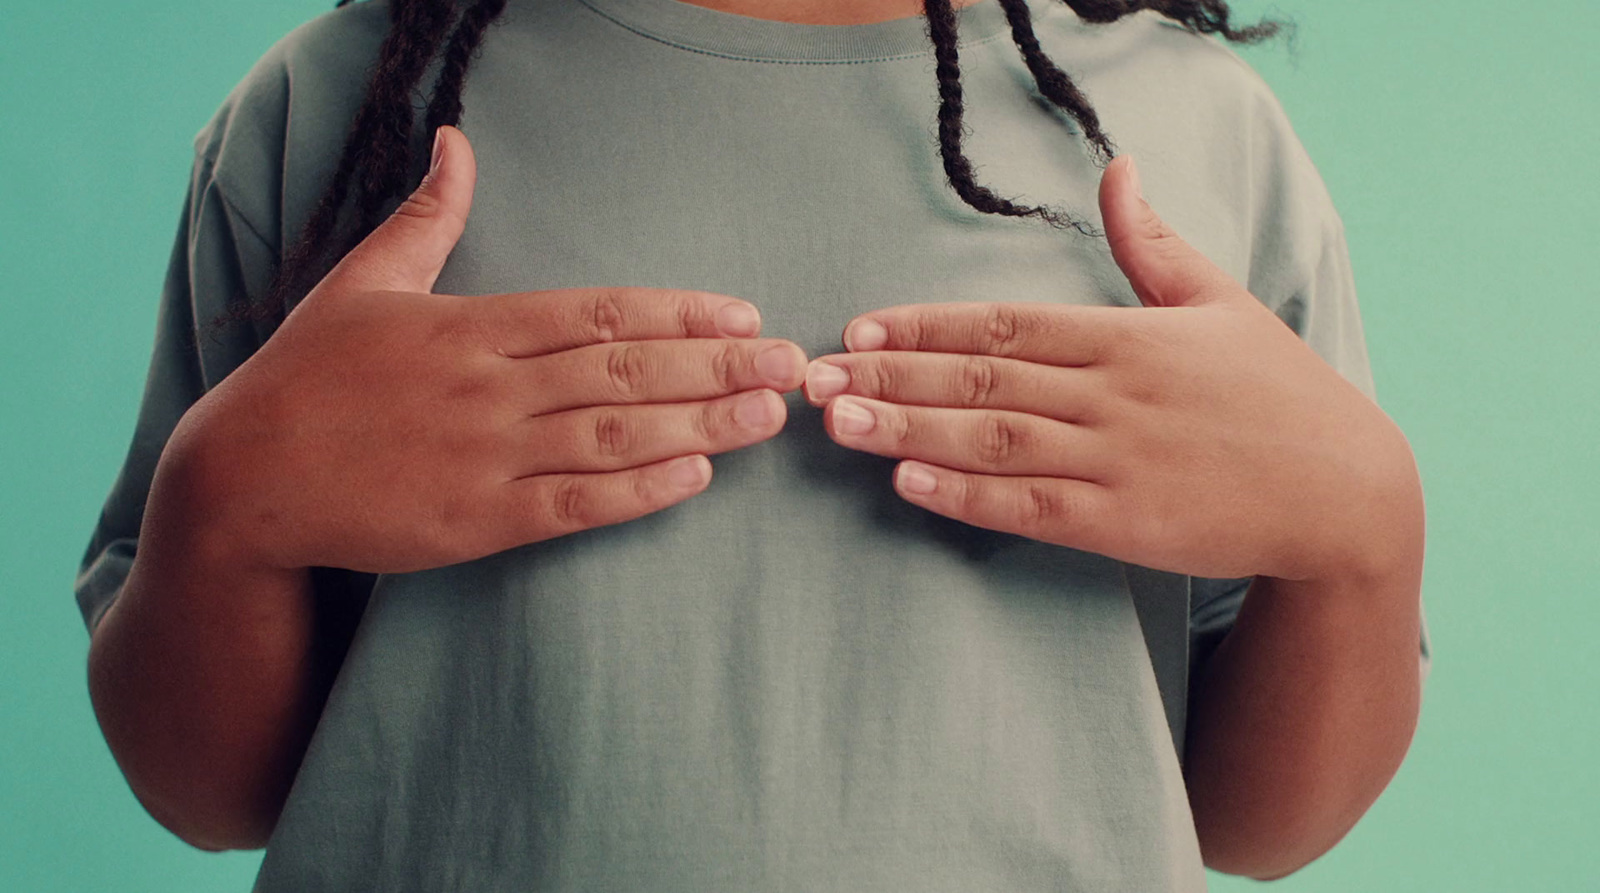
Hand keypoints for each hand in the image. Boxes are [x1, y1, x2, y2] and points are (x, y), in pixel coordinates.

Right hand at [163, 126, 806, 574]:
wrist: (242, 480)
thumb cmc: (305, 375)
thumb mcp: (362, 281)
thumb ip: (426, 217)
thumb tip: (455, 144)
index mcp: (471, 326)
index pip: (597, 311)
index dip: (678, 312)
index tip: (741, 312)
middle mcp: (489, 387)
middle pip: (624, 368)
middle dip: (715, 364)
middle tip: (788, 361)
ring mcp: (485, 456)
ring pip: (613, 434)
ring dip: (701, 423)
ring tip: (768, 414)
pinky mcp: (475, 521)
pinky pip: (573, 505)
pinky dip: (638, 492)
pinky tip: (696, 477)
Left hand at [804, 156, 1419, 583]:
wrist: (1345, 492)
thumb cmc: (1279, 393)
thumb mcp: (1219, 300)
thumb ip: (1152, 243)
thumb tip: (1119, 168)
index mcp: (1127, 336)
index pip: (1003, 324)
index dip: (924, 326)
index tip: (860, 326)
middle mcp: (1112, 394)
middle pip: (981, 379)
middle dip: (890, 375)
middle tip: (813, 374)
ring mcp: (1116, 461)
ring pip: (992, 441)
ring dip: (908, 430)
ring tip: (838, 421)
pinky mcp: (1124, 524)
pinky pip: (1029, 508)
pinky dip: (965, 496)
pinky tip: (907, 484)